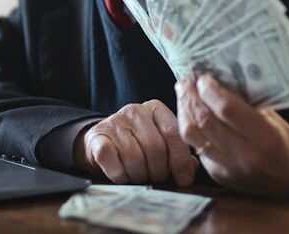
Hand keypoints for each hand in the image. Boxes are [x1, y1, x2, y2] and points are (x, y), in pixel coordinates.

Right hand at [73, 100, 198, 185]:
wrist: (101, 142)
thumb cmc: (137, 145)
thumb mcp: (160, 143)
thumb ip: (178, 153)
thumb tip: (191, 168)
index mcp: (156, 109)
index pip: (173, 133)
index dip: (180, 160)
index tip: (184, 179)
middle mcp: (135, 111)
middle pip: (155, 147)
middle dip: (159, 171)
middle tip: (156, 178)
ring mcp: (114, 122)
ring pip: (134, 157)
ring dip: (139, 175)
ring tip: (139, 176)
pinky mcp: (97, 136)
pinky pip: (112, 161)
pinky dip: (120, 175)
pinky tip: (122, 174)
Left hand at [175, 74, 288, 197]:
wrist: (288, 180)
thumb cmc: (283, 142)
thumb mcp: (273, 119)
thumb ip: (247, 102)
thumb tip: (217, 78)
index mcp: (265, 138)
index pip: (227, 109)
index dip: (210, 90)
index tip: (203, 77)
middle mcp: (245, 156)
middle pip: (205, 121)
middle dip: (191, 96)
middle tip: (186, 81)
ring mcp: (229, 168)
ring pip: (192, 136)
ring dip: (184, 111)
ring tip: (183, 94)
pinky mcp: (217, 175)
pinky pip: (195, 147)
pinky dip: (190, 126)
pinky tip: (190, 113)